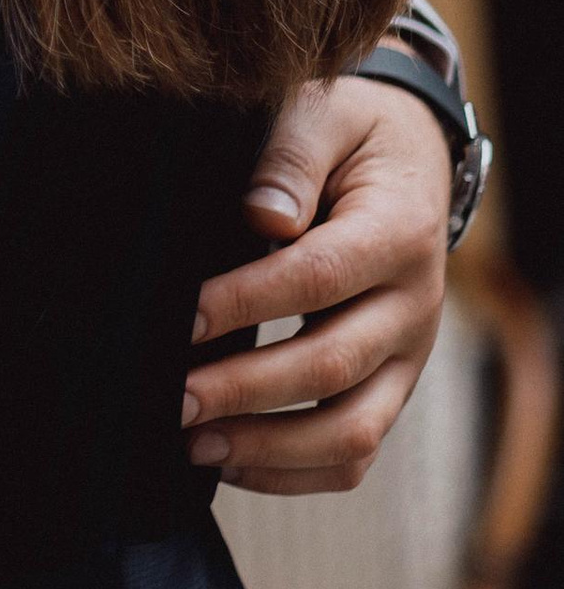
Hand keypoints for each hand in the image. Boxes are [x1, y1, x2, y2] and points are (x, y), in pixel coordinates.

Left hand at [183, 78, 451, 494]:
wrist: (411, 159)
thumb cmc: (351, 136)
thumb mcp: (325, 114)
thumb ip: (291, 157)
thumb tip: (263, 215)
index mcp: (400, 232)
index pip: (320, 277)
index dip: (248, 302)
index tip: (184, 318)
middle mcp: (415, 304)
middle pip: (333, 365)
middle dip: (246, 390)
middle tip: (173, 399)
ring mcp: (408, 356)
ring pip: (353, 430)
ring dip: (269, 448)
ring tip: (193, 444)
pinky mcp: (390, 388)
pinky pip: (355, 455)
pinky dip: (294, 474)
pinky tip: (229, 463)